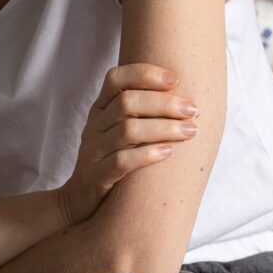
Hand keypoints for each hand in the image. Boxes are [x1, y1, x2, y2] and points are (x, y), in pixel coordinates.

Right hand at [53, 62, 198, 227]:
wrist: (80, 199)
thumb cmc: (111, 159)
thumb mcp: (118, 131)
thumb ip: (140, 112)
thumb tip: (184, 95)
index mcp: (100, 109)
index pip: (116, 78)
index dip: (145, 74)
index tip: (176, 80)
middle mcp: (94, 126)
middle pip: (127, 102)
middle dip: (164, 103)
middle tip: (192, 110)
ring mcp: (94, 151)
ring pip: (128, 130)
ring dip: (164, 128)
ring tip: (190, 131)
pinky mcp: (97, 176)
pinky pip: (122, 161)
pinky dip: (148, 154)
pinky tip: (169, 152)